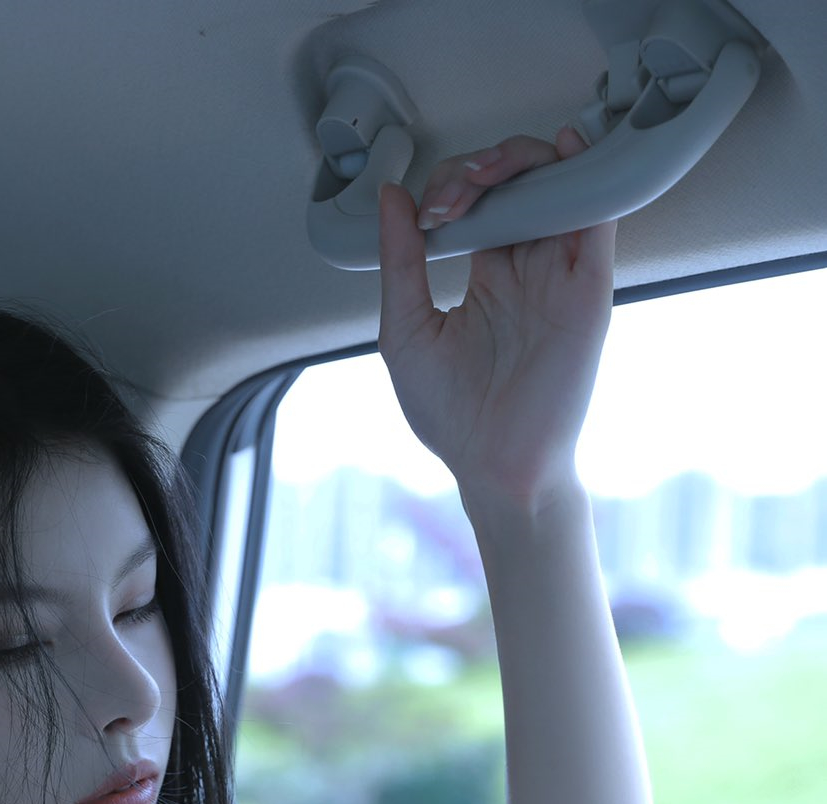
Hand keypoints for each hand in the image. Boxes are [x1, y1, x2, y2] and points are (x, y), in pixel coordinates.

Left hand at [375, 127, 615, 509]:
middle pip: (521, 183)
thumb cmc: (453, 417)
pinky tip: (566, 151)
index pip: (481, 201)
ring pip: (557, 188)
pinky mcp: (588, 291)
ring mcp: (561, 276)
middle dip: (482, 168)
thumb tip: (392, 198)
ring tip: (485, 175)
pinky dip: (585, 178)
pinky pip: (597, 220)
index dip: (451, 187)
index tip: (423, 215)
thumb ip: (400, 264)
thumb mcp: (406, 332)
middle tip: (451, 196)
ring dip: (523, 162)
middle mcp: (530, 268)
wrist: (495, 468)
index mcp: (489, 275)